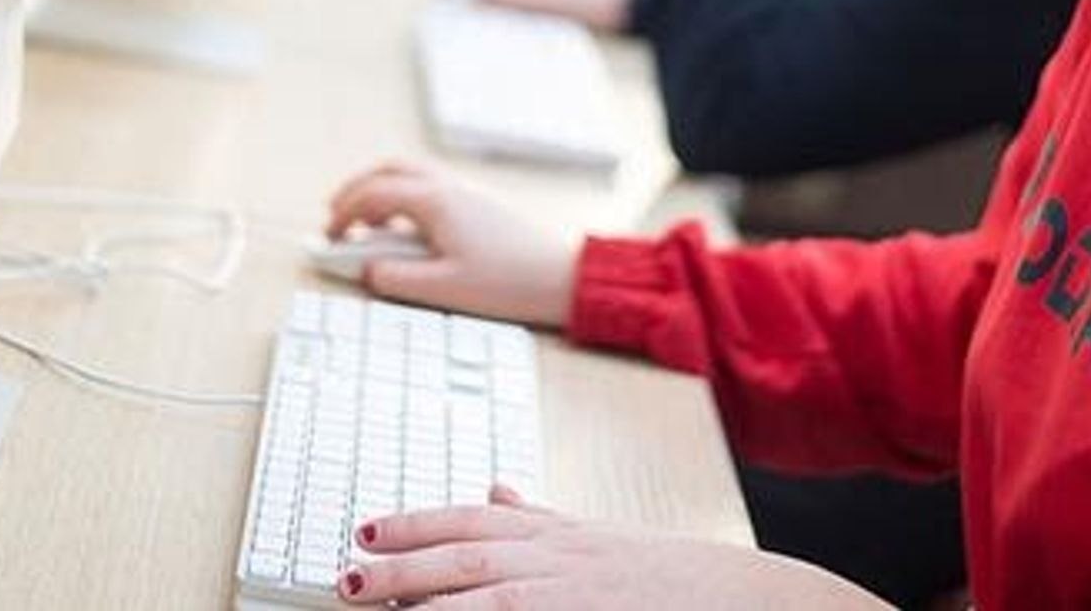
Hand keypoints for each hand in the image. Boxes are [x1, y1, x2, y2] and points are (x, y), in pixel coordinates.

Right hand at [326, 161, 579, 327]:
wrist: (558, 276)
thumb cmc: (507, 282)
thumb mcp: (441, 288)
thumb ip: (395, 278)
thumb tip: (369, 268)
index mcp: (435, 202)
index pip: (375, 193)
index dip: (344, 213)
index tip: (327, 237)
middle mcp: (448, 188)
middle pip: (391, 170)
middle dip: (358, 189)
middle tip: (337, 218)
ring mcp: (464, 193)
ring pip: (411, 174)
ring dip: (381, 190)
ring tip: (366, 225)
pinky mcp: (476, 205)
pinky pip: (428, 188)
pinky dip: (404, 198)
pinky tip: (403, 229)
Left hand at [337, 486, 893, 608]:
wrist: (744, 600)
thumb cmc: (663, 575)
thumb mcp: (594, 535)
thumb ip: (538, 517)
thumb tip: (494, 491)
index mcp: (556, 534)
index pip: (471, 522)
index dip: (416, 522)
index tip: (366, 526)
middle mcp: (558, 561)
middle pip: (465, 559)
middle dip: (402, 566)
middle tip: (346, 574)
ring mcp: (572, 598)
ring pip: (483, 598)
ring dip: (426, 604)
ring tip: (371, 605)